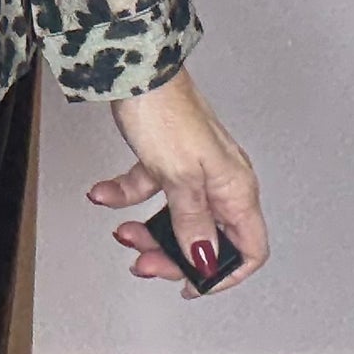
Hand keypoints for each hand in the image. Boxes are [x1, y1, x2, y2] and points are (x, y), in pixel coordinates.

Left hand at [86, 66, 268, 298]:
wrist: (134, 69)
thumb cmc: (165, 111)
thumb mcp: (179, 177)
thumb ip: (193, 223)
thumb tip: (204, 261)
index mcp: (236, 189)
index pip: (250, 248)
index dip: (225, 274)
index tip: (192, 284)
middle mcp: (221, 181)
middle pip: (207, 238)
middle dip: (173, 256)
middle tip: (144, 262)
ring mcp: (193, 169)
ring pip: (176, 218)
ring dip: (147, 230)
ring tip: (122, 232)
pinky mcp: (165, 157)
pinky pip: (149, 188)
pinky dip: (126, 195)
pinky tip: (103, 194)